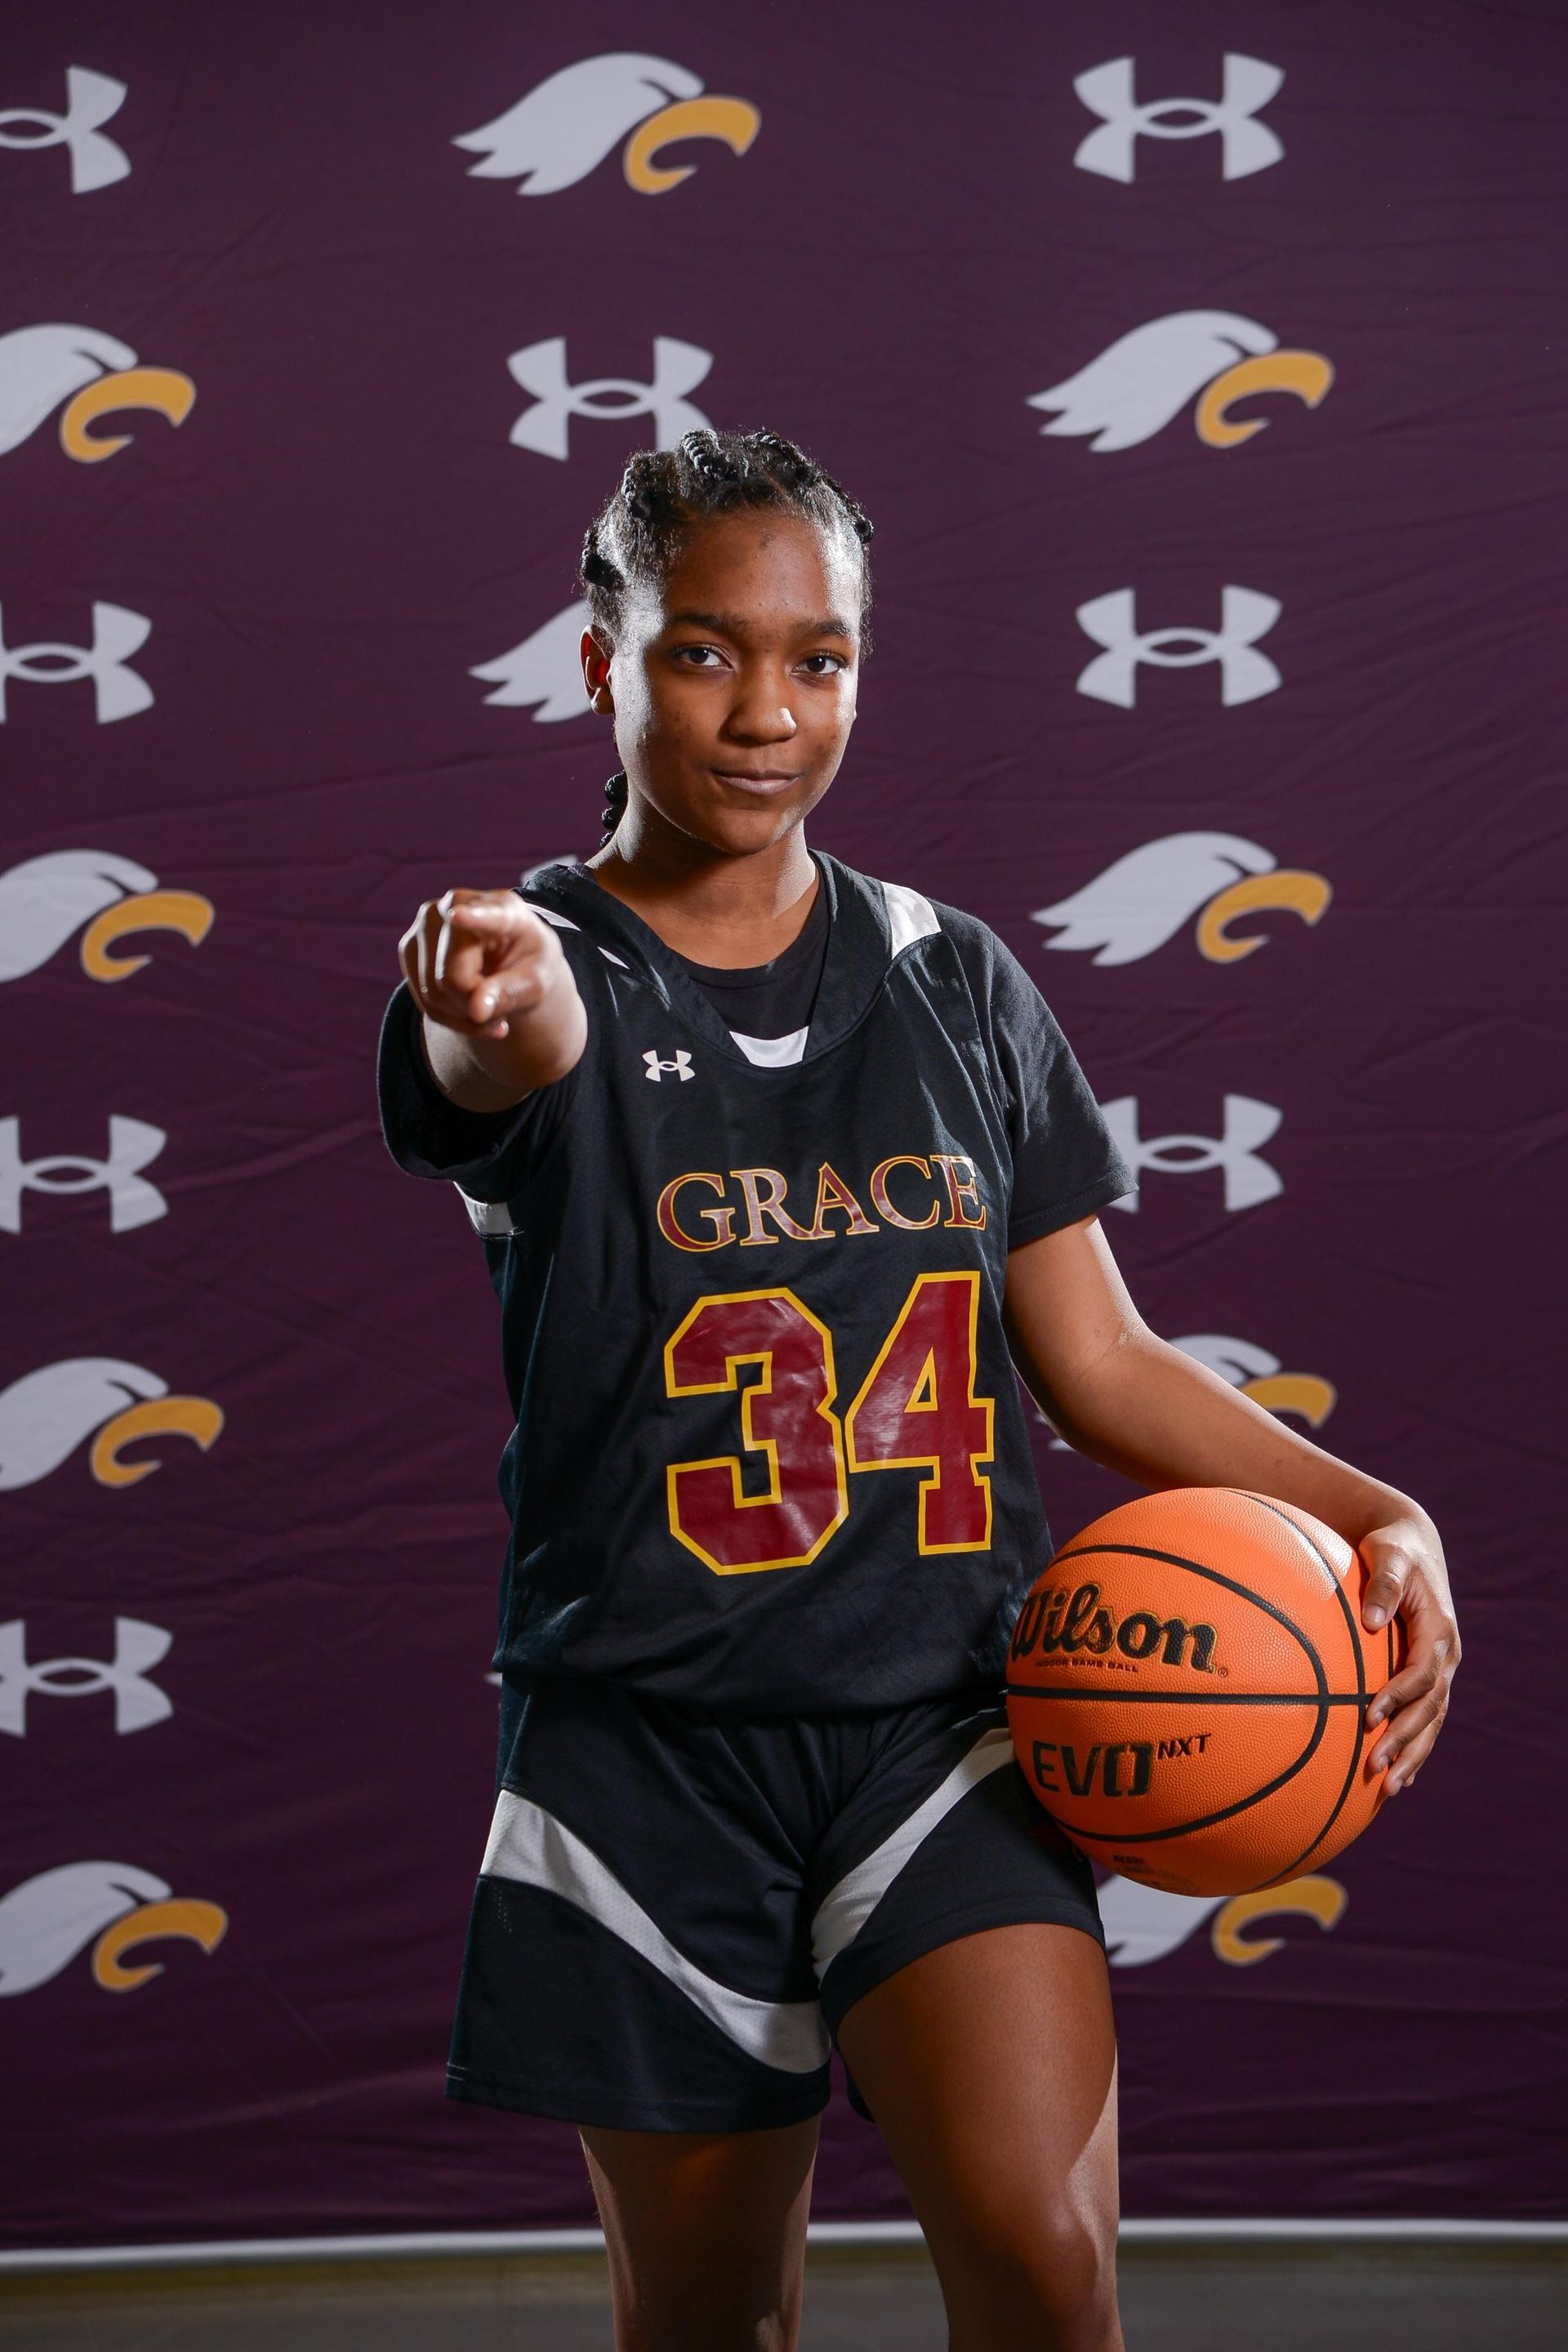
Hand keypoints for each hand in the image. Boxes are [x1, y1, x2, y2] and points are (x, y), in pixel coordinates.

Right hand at [398, 887, 563, 1042]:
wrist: (508, 959)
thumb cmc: (528, 966)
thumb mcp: (537, 983)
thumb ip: (510, 994)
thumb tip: (477, 1011)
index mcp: (504, 907)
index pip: (487, 914)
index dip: (472, 917)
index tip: (458, 916)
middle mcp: (457, 905)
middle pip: (453, 975)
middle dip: (475, 1007)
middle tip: (501, 1017)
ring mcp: (426, 924)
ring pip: (433, 991)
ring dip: (463, 1016)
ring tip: (488, 1009)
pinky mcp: (409, 946)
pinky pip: (423, 999)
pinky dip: (447, 1017)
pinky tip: (467, 1009)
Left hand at [1360, 1512, 1459, 1792]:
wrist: (1411, 1544)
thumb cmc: (1393, 1547)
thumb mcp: (1388, 1553)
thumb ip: (1383, 1583)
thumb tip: (1371, 1619)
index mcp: (1439, 1631)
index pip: (1422, 1673)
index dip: (1398, 1698)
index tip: (1369, 1719)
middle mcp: (1445, 1656)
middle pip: (1430, 1709)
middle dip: (1405, 1742)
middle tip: (1376, 1771)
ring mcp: (1439, 1669)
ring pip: (1431, 1722)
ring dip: (1411, 1755)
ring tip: (1387, 1789)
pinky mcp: (1427, 1675)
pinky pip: (1424, 1717)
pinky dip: (1412, 1746)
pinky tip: (1396, 1775)